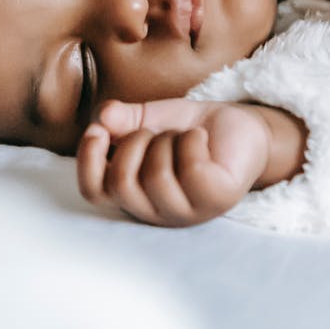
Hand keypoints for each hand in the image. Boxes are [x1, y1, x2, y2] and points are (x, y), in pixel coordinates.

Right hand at [76, 99, 284, 226]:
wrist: (241, 126)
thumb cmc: (192, 129)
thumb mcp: (150, 118)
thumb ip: (123, 119)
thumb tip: (102, 117)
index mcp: (135, 194)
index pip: (95, 193)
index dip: (88, 161)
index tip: (99, 130)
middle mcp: (157, 210)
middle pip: (121, 184)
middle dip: (133, 144)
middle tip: (153, 132)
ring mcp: (188, 211)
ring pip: (156, 177)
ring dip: (167, 141)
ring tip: (182, 137)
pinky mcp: (217, 200)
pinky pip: (191, 169)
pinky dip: (192, 141)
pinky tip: (201, 140)